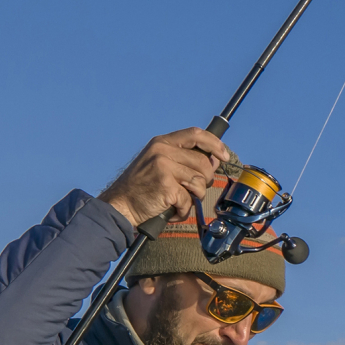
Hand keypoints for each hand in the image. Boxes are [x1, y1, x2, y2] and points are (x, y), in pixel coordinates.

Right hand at [98, 129, 227, 228]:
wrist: (120, 205)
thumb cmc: (142, 188)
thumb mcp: (158, 164)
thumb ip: (183, 159)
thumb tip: (214, 159)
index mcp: (162, 143)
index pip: (195, 134)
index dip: (214, 143)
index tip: (224, 155)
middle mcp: (162, 151)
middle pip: (203, 163)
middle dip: (204, 181)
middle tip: (190, 190)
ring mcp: (164, 167)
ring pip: (199, 182)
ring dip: (193, 197)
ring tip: (177, 200)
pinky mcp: (166, 186)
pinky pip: (189, 200)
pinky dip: (183, 210)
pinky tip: (170, 209)